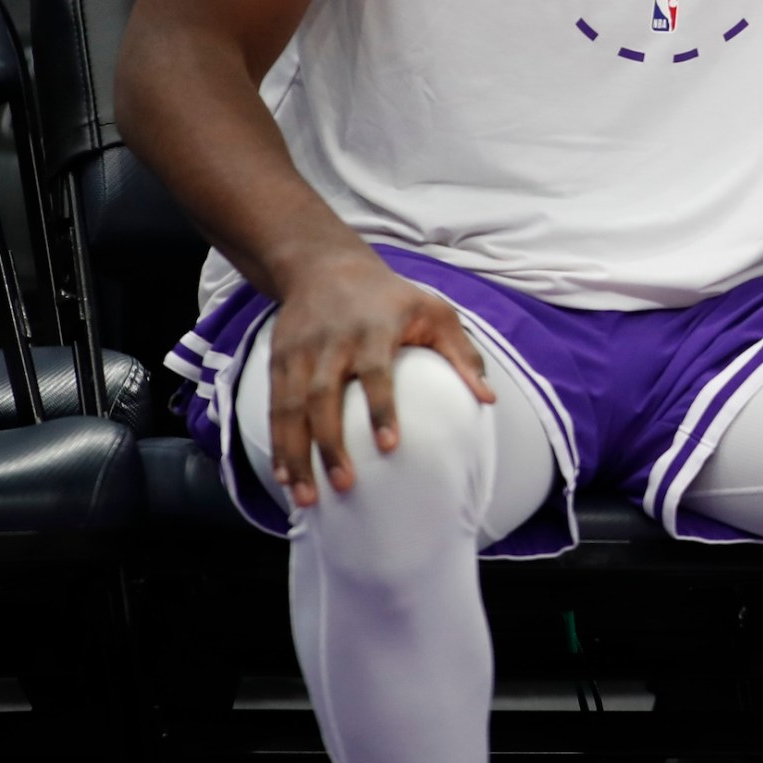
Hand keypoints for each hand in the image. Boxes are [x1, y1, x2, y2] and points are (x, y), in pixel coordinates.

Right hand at [265, 245, 493, 506]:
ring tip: (308, 496)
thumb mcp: (435, 311)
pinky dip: (277, 444)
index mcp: (373, 328)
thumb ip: (462, 354)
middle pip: (323, 396)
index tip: (390, 446)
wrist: (324, 266)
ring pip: (290, 409)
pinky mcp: (278, 362)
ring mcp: (299, 353)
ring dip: (297, 454)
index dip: (381, 408)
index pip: (375, 371)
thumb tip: (489, 399)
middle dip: (331, 444)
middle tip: (346, 484)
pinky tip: (285, 477)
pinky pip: (274, 408)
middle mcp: (331, 342)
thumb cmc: (392, 297)